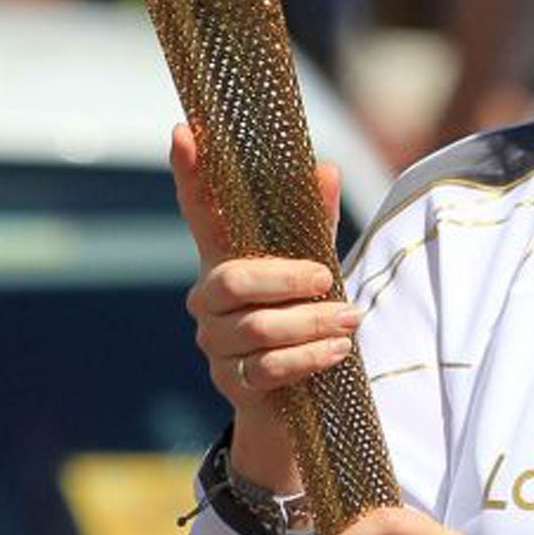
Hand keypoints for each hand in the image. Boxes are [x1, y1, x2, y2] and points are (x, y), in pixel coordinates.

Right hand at [170, 123, 353, 489]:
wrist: (300, 403)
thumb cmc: (306, 320)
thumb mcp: (317, 269)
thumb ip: (318, 225)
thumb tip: (325, 167)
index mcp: (226, 259)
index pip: (200, 212)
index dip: (190, 174)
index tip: (183, 131)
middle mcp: (210, 300)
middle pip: (232, 281)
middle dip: (284, 279)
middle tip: (328, 278)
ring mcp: (216, 343)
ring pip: (256, 328)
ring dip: (310, 323)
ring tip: (350, 321)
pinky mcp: (233, 382)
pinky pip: (268, 367)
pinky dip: (309, 358)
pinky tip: (337, 352)